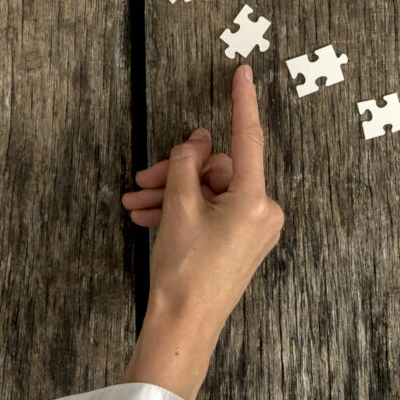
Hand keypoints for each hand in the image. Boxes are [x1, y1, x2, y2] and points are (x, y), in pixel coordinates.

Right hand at [120, 67, 283, 399]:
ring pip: (208, 192)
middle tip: (142, 180)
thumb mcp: (178, 207)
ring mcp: (254, 229)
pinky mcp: (241, 242)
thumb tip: (196, 141)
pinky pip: (211, 211)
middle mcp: (263, 212)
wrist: (184, 326)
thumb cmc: (184, 272)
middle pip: (215, 170)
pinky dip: (182, 211)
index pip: (247, 138)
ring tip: (136, 203)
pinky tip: (148, 216)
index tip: (243, 73)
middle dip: (176, 173)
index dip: (242, 102)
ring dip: (171, 194)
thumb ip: (186, 164)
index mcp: (255, 199)